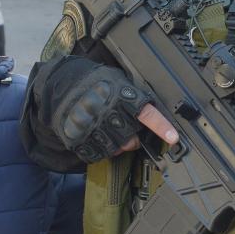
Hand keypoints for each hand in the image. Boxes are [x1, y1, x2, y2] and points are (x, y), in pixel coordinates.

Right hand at [39, 56, 173, 163]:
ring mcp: (92, 127)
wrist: (60, 85)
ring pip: (115, 149)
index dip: (160, 126)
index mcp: (121, 95)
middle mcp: (107, 112)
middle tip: (126, 130)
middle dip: (133, 139)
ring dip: (116, 145)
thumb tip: (154, 111)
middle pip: (131, 139)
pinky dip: (100, 149)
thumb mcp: (118, 79)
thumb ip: (134, 95)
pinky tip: (96, 135)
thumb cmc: (95, 81)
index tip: (173, 137)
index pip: (146, 113)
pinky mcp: (78, 138)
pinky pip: (97, 154)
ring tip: (108, 131)